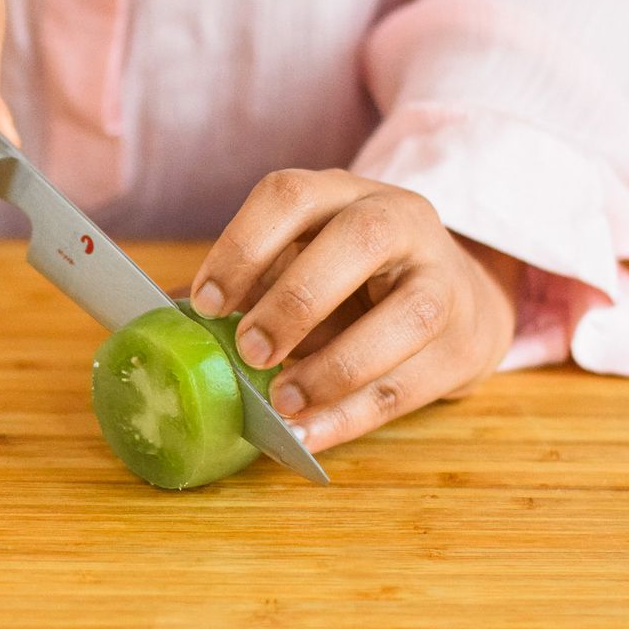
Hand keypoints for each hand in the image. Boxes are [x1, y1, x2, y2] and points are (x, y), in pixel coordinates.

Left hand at [189, 169, 522, 452]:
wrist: (456, 296)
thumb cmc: (351, 280)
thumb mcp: (298, 262)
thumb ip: (244, 286)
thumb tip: (163, 325)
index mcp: (343, 193)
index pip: (291, 196)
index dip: (242, 247)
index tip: (207, 305)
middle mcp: (402, 221)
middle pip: (361, 239)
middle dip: (297, 300)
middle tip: (249, 352)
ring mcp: (443, 279)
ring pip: (409, 314)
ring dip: (336, 366)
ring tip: (282, 402)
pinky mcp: (465, 343)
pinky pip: (413, 383)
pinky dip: (353, 415)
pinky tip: (309, 435)